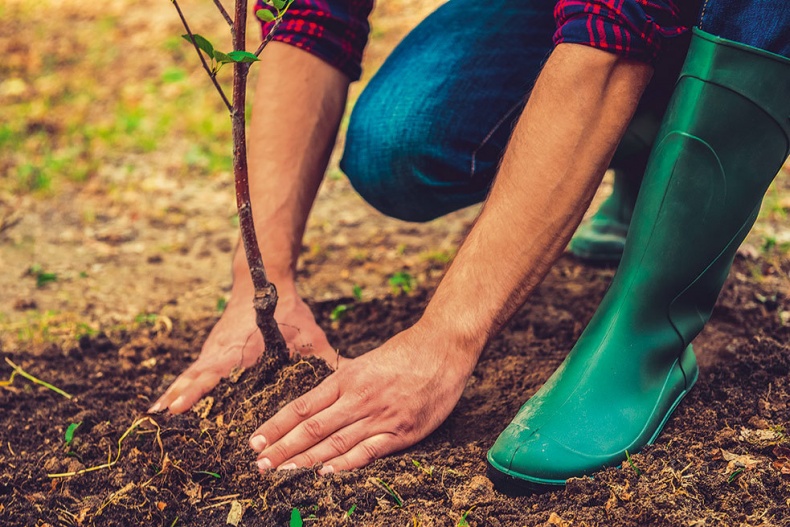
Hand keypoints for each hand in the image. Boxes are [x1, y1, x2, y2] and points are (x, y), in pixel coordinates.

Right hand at [150, 285, 339, 413]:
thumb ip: (325, 358)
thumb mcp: (309, 334)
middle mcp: (222, 350)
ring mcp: (214, 349)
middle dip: (179, 395)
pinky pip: (194, 370)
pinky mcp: (213, 350)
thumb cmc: (289, 310)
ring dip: (175, 392)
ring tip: (156, 415)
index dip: (196, 389)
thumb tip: (350, 378)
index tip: (178, 405)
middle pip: (196, 376)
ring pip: (191, 373)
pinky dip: (182, 384)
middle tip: (160, 418)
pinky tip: (169, 402)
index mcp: (242, 348)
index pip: (215, 371)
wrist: (263, 280)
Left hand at [248, 322, 476, 472]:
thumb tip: (317, 397)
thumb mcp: (366, 362)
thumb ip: (342, 382)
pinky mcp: (402, 432)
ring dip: (305, 460)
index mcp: (346, 379)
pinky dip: (346, 464)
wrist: (443, 348)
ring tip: (281, 473)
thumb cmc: (405, 353)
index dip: (277, 425)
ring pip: (335, 442)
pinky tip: (325, 473)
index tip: (255, 440)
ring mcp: (380, 416)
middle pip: (312, 428)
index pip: (302, 406)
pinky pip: (369, 451)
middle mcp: (358, 398)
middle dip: (283, 448)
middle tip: (259, 464)